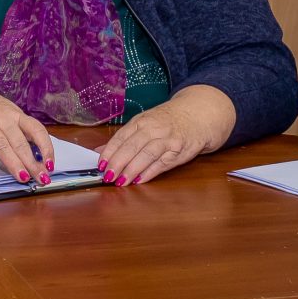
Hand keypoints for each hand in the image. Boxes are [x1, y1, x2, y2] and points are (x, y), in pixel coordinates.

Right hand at [0, 85, 54, 184]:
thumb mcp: (8, 111)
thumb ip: (21, 129)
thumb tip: (38, 155)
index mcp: (15, 114)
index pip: (36, 130)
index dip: (46, 148)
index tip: (50, 164)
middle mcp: (1, 119)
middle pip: (20, 143)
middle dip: (32, 163)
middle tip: (41, 178)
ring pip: (1, 146)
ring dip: (13, 163)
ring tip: (22, 177)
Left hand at [97, 87, 234, 186]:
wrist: (198, 116)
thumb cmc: (167, 121)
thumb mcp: (144, 123)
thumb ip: (123, 138)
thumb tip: (99, 151)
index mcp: (141, 120)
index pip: (121, 136)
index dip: (109, 152)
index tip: (100, 164)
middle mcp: (154, 128)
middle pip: (132, 146)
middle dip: (118, 163)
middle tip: (107, 176)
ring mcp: (167, 139)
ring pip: (146, 155)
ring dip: (132, 170)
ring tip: (121, 181)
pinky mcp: (179, 151)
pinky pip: (162, 163)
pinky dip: (149, 173)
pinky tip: (139, 180)